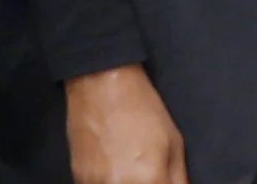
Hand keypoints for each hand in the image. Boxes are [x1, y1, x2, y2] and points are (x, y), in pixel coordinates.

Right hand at [64, 64, 187, 183]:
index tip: (160, 181)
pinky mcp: (78, 177)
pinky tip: (112, 171)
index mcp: (151, 180)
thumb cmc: (143, 110)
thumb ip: (178, 180)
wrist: (101, 84)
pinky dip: (106, 183)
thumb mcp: (174, 143)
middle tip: (146, 176)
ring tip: (128, 170)